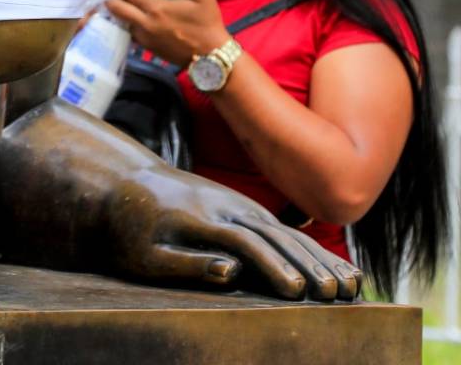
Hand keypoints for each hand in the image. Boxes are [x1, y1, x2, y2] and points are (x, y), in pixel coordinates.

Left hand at [105, 164, 362, 300]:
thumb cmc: (131, 228)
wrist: (127, 183)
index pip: (244, 242)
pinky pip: (284, 230)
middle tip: (338, 295)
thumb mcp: (146, 253)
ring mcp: (239, 206)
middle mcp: (227, 208)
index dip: (271, 266)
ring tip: (351, 287)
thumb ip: (187, 262)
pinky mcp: (244, 211)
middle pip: (274, 236)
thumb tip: (232, 272)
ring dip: (319, 258)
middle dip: (308, 265)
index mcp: (201, 218)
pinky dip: (312, 249)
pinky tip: (337, 268)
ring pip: (286, 231)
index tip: (296, 293)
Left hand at [106, 0, 228, 64]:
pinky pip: (131, 34)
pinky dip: (129, 26)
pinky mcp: (147, 49)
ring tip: (123, 5)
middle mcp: (145, 23)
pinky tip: (135, 20)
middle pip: (117, 9)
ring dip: (121, 14)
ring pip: (122, 23)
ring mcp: (144, 38)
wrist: (210, 56)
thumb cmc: (208, 23)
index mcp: (156, 8)